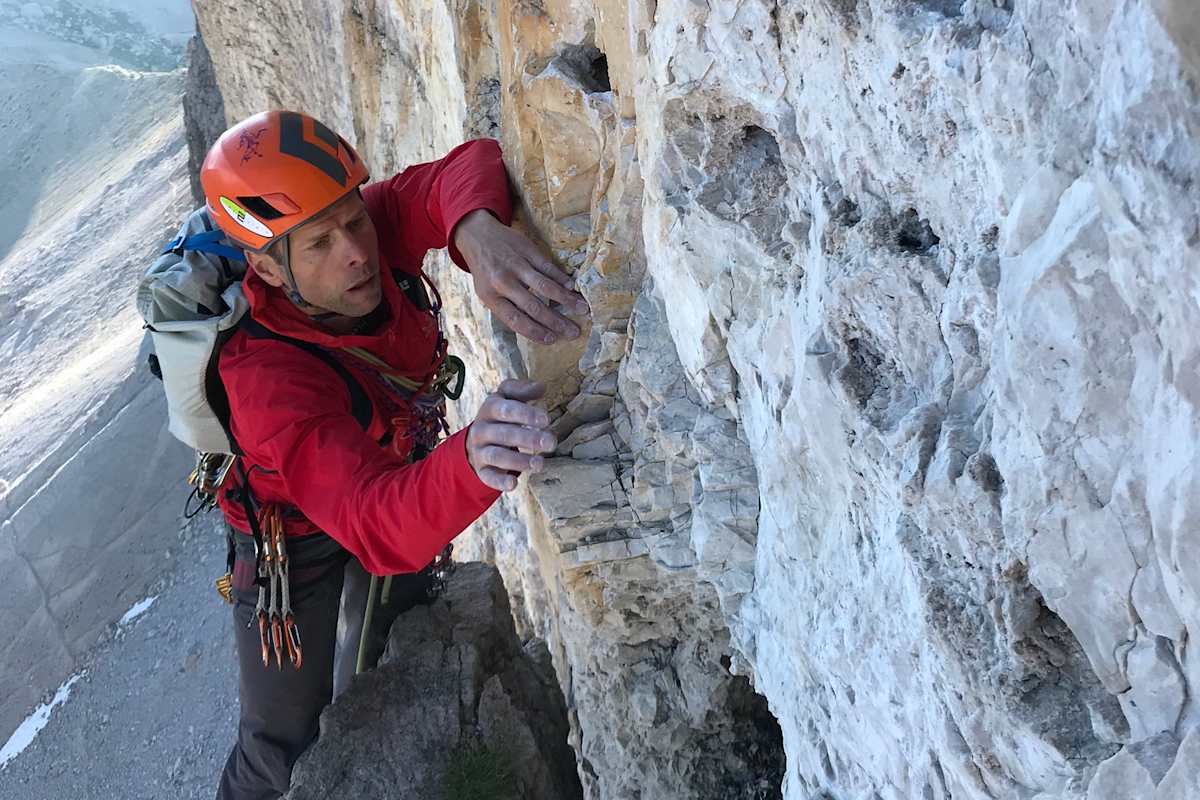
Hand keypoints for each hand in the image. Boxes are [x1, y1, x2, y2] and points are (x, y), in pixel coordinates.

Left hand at [453, 209, 590, 344]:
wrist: (478, 236)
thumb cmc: (485, 270)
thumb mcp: (486, 292)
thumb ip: (507, 308)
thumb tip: (534, 327)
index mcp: (491, 297)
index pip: (516, 320)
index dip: (535, 332)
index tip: (552, 340)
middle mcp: (503, 282)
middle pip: (534, 307)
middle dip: (556, 322)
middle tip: (574, 332)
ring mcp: (516, 265)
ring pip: (545, 286)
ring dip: (566, 300)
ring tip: (583, 309)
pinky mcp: (527, 250)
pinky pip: (548, 267)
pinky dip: (562, 278)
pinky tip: (572, 288)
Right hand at [466, 380, 556, 490]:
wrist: (476, 441)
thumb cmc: (500, 417)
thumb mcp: (506, 398)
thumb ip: (522, 391)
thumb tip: (542, 386)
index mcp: (490, 408)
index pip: (505, 409)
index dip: (525, 414)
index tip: (546, 420)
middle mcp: (482, 429)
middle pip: (504, 434)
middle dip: (528, 438)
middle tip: (551, 443)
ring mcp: (480, 450)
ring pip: (497, 456)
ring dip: (519, 461)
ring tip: (540, 464)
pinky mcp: (482, 470)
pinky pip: (488, 476)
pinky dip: (500, 482)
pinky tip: (514, 485)